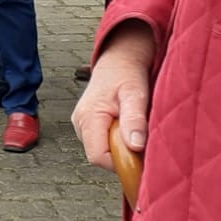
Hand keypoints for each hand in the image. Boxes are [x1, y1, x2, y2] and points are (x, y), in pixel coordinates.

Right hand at [72, 22, 154, 171]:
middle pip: (101, 157)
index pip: (98, 157)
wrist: (119, 59)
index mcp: (88, 117)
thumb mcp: (135, 93)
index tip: (141, 154)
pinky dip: (118, 141)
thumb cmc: (127, 73)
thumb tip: (135, 146)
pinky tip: (127, 127)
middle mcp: (80, 123)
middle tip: (140, 135)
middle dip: (123, 153)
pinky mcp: (88, 126)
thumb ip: (134, 119)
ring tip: (133, 127)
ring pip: (103, 151)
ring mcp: (82, 125)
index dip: (121, 161)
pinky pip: (103, 143)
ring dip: (121, 147)